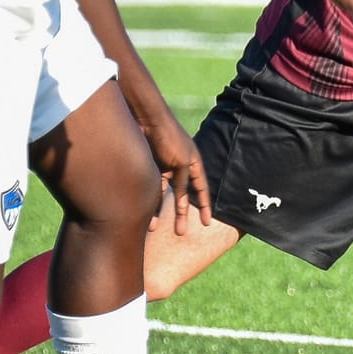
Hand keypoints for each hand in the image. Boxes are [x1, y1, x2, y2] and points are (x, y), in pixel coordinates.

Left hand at [139, 114, 210, 228]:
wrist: (146, 120)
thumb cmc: (168, 137)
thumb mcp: (182, 162)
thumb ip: (182, 182)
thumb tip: (182, 200)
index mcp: (193, 163)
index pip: (202, 189)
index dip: (205, 206)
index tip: (207, 223)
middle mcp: (180, 167)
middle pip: (183, 195)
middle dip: (182, 214)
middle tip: (181, 233)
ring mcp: (164, 167)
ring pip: (165, 194)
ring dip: (161, 210)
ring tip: (155, 228)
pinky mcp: (150, 166)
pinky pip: (152, 187)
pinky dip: (149, 199)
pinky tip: (145, 212)